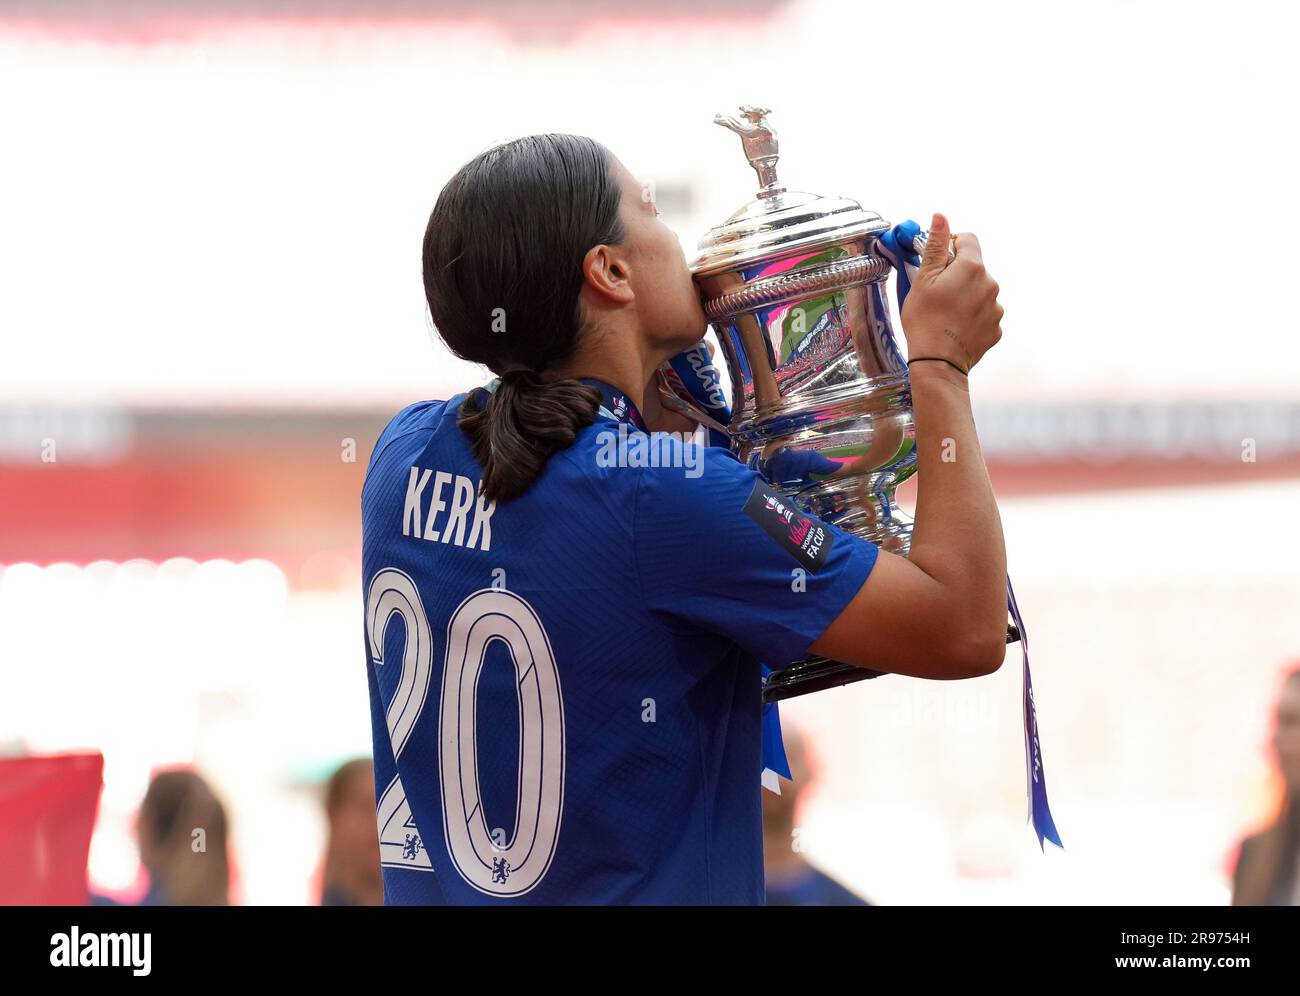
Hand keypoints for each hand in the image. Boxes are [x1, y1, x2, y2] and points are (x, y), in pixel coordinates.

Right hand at [900, 213, 1003, 373]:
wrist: (938, 363)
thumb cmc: (925, 320)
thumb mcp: (923, 279)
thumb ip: (935, 245)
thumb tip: (941, 216)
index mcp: (972, 267)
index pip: (968, 239)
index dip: (951, 245)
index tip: (937, 261)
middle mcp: (991, 284)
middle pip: (974, 267)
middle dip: (956, 275)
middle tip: (935, 293)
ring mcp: (996, 307)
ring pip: (979, 292)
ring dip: (965, 296)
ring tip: (945, 314)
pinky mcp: (996, 328)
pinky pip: (984, 314)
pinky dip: (971, 317)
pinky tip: (955, 327)